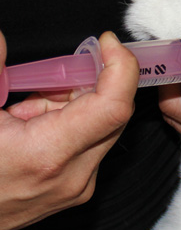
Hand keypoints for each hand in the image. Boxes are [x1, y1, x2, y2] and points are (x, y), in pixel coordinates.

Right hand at [0, 31, 138, 229]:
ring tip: (32, 106)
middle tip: (58, 72)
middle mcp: (73, 175)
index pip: (113, 106)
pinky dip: (73, 121)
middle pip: (113, 112)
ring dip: (78, 102)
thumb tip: (3, 40)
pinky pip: (91, 143)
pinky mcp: (76, 190)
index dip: (120, 67)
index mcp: (47, 154)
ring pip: (103, 126)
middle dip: (92, 81)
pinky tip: (39, 123)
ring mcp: (77, 187)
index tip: (108, 44)